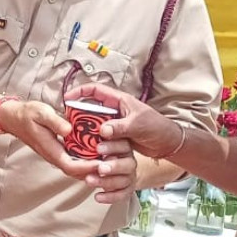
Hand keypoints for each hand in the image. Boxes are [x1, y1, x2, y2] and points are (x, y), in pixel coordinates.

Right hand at [0, 98, 100, 180]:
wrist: (14, 117)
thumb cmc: (27, 114)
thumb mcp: (42, 113)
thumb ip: (56, 122)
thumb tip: (70, 130)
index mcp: (50, 149)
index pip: (71, 166)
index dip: (88, 168)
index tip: (103, 162)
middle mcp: (54, 156)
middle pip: (77, 172)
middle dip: (94, 171)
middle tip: (112, 164)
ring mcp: (55, 155)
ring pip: (76, 169)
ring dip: (91, 168)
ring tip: (109, 160)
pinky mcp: (57, 151)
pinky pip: (73, 161)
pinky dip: (86, 161)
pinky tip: (97, 153)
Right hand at [67, 83, 184, 159]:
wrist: (169, 144)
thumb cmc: (157, 128)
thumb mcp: (138, 125)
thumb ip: (119, 127)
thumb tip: (102, 130)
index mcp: (119, 100)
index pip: (95, 90)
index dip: (80, 92)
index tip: (67, 99)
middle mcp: (114, 110)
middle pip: (91, 108)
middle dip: (79, 114)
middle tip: (69, 123)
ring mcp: (114, 123)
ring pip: (94, 123)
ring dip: (86, 130)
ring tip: (77, 137)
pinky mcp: (116, 135)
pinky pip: (100, 135)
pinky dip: (94, 140)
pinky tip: (88, 146)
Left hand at [84, 137, 138, 203]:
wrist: (107, 166)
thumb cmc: (97, 149)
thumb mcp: (94, 140)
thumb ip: (90, 134)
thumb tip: (72, 125)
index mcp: (123, 145)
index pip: (123, 145)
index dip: (112, 147)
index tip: (97, 148)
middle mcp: (129, 161)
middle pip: (128, 164)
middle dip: (114, 167)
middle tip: (100, 168)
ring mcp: (129, 176)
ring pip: (123, 180)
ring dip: (107, 182)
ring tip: (89, 181)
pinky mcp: (127, 189)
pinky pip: (122, 194)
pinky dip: (110, 197)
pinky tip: (97, 197)